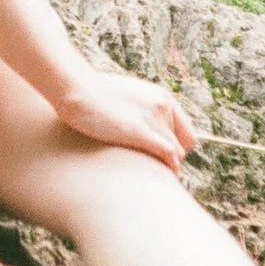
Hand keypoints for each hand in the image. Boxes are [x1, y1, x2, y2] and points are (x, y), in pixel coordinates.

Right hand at [53, 69, 198, 169]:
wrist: (77, 89)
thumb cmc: (94, 96)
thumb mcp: (128, 97)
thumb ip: (143, 110)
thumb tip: (143, 129)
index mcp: (162, 97)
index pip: (188, 133)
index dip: (177, 150)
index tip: (163, 161)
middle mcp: (163, 106)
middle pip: (183, 146)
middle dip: (171, 161)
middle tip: (154, 171)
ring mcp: (153, 117)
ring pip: (175, 154)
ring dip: (166, 167)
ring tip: (151, 176)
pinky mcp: (140, 131)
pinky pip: (168, 155)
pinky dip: (166, 168)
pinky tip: (154, 175)